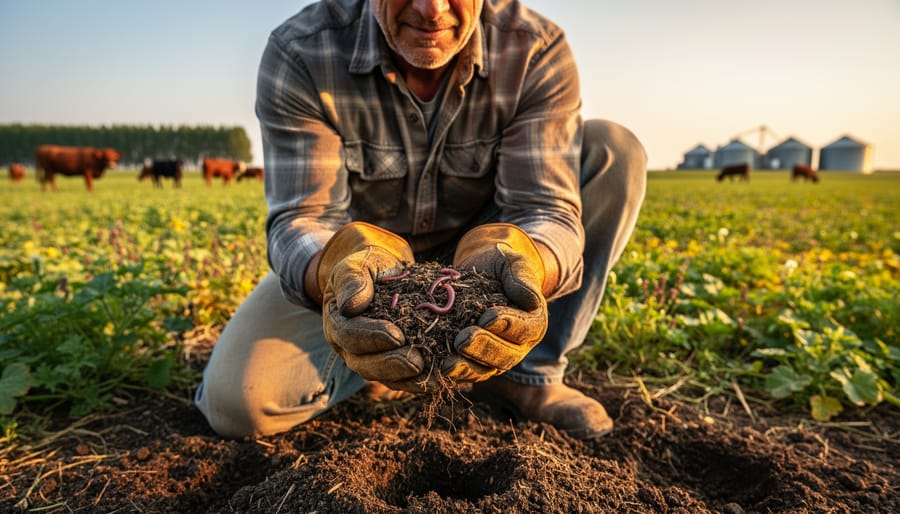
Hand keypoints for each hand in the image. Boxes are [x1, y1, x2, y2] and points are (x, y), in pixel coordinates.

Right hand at [318, 222, 425, 388]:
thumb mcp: (359, 265)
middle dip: (392, 365)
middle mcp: (350, 348)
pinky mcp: (392, 366)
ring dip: (408, 379)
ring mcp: (370, 360)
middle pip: (365, 364)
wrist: (385, 274)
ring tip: (431, 373)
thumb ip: (352, 281)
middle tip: (416, 362)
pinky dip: (421, 381)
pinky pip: (403, 379)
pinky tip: (440, 378)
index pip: (349, 335)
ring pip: (385, 377)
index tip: (396, 335)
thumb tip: (350, 305)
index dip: (372, 337)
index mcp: (336, 323)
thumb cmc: (370, 267)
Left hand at [442, 223, 548, 381]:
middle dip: (483, 349)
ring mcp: (496, 357)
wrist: (480, 270)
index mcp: (533, 323)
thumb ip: (522, 278)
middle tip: (462, 340)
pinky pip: (466, 373)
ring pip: (485, 369)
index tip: (486, 317)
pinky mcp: (475, 363)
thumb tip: (532, 300)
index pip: (525, 329)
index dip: (507, 325)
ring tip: (448, 363)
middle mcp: (518, 345)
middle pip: (505, 355)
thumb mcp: (512, 262)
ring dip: (466, 367)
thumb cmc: (500, 265)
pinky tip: (435, 371)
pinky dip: (453, 373)